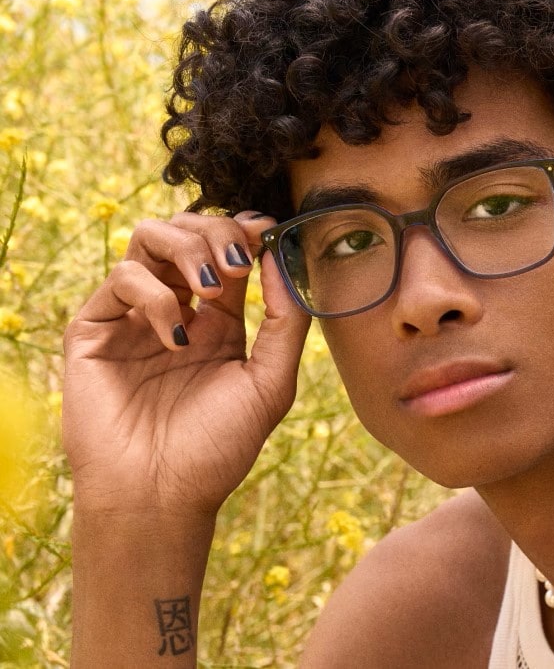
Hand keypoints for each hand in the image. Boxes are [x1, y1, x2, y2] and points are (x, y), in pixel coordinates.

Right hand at [62, 210, 309, 518]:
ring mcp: (134, 317)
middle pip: (189, 231)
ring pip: (149, 237)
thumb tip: (282, 257)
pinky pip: (122, 279)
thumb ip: (286, 320)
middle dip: (218, 232)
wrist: (162, 495)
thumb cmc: (218, 447)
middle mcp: (177, 310)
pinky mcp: (96, 329)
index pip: (229, 251)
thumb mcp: (272, 382)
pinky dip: (155, 296)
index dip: (247, 231)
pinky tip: (176, 338)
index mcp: (219, 320)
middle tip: (238, 262)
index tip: (267, 230)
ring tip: (210, 289)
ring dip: (187, 247)